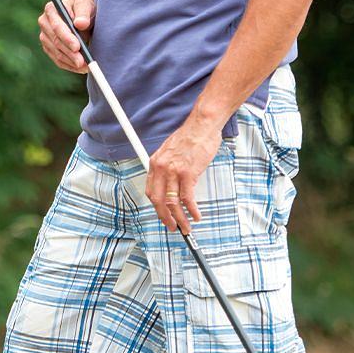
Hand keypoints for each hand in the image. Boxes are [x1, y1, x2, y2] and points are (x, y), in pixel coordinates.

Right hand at [38, 0, 94, 73]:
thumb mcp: (86, 6)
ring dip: (71, 61)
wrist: (83, 17)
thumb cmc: (84, 9)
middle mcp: (44, 23)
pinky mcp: (48, 48)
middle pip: (55, 41)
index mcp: (51, 9)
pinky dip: (69, 66)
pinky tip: (80, 69)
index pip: (57, 26)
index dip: (66, 38)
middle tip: (83, 61)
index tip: (77, 47)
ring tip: (86, 66)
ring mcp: (44, 37)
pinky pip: (57, 60)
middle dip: (70, 53)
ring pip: (56, 53)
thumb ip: (84, 14)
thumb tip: (80, 23)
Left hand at [145, 119, 222, 233]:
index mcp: (155, 163)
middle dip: (165, 218)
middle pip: (158, 201)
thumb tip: (171, 182)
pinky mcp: (188, 173)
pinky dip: (192, 210)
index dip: (157, 207)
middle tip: (173, 227)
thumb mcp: (170, 150)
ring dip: (180, 219)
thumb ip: (168, 166)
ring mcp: (173, 171)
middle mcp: (161, 168)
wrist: (202, 125)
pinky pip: (187, 198)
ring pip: (172, 203)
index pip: (151, 192)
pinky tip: (196, 215)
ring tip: (186, 227)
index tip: (164, 215)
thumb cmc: (190, 136)